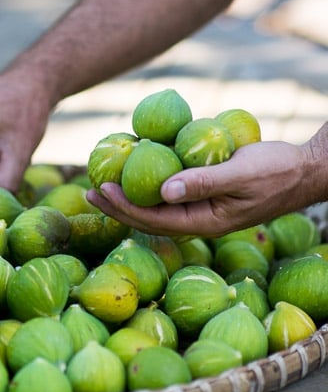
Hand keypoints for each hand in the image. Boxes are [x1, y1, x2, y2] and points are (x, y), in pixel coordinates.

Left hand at [86, 140, 310, 237]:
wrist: (303, 170)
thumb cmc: (275, 171)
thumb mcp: (239, 174)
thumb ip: (202, 183)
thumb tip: (163, 191)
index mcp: (205, 222)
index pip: (153, 219)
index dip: (123, 207)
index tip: (100, 189)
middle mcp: (199, 219)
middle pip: (148, 217)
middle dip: (117, 206)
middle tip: (88, 191)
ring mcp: (203, 209)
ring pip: (157, 206)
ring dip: (129, 196)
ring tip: (104, 183)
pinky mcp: (206, 195)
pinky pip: (171, 193)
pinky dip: (150, 183)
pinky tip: (137, 170)